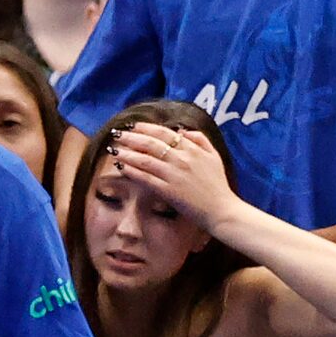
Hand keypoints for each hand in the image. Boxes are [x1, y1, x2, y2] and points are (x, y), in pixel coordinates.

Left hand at [110, 124, 238, 235]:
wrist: (221, 210)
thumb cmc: (218, 185)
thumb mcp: (214, 156)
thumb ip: (200, 139)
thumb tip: (181, 130)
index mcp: (193, 149)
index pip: (165, 133)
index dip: (147, 128)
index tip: (133, 125)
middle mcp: (181, 159)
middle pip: (151, 144)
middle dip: (131, 137)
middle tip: (117, 133)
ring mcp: (174, 175)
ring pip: (145, 160)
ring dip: (127, 153)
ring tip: (114, 149)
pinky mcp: (168, 191)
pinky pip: (146, 178)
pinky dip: (132, 171)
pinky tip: (122, 166)